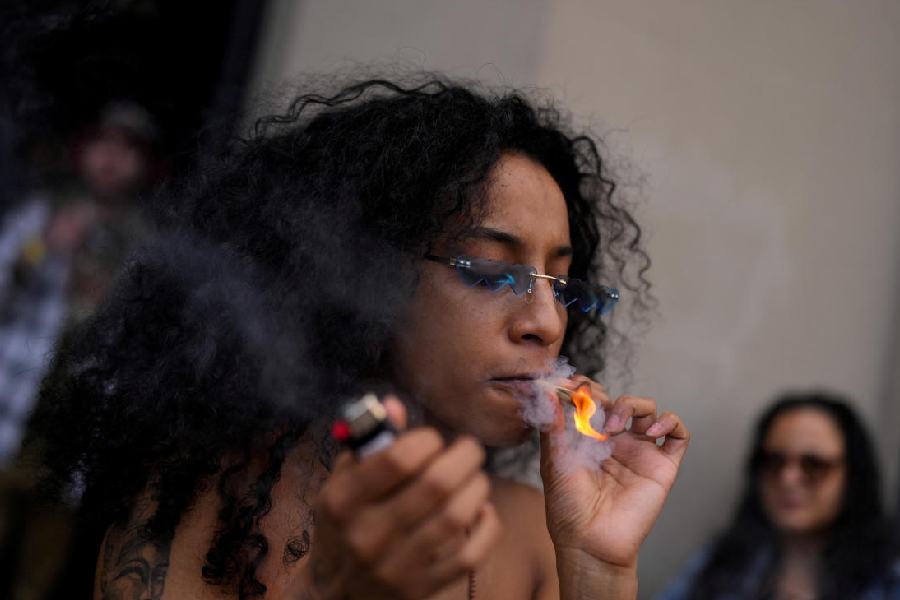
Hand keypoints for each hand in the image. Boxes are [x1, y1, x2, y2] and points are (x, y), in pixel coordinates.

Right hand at [303, 397, 500, 599]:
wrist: (335, 594)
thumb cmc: (343, 524)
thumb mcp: (341, 484)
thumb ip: (368, 444)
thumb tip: (394, 404)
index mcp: (342, 502)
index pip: (396, 460)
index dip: (426, 440)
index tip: (433, 439)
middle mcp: (366, 536)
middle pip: (435, 485)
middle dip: (463, 457)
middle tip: (469, 449)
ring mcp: (395, 568)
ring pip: (455, 517)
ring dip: (477, 487)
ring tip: (475, 477)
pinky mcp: (420, 590)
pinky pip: (470, 555)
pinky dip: (486, 527)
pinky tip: (481, 510)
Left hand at [540, 378, 688, 568]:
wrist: (590, 541)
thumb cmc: (568, 506)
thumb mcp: (554, 460)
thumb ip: (554, 426)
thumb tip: (548, 393)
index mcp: (590, 438)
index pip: (596, 400)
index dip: (588, 389)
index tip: (575, 387)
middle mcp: (617, 442)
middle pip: (621, 400)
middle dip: (608, 397)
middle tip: (595, 406)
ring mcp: (640, 452)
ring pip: (650, 410)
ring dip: (635, 405)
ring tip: (617, 425)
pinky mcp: (662, 465)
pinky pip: (679, 434)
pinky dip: (669, 422)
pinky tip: (651, 431)